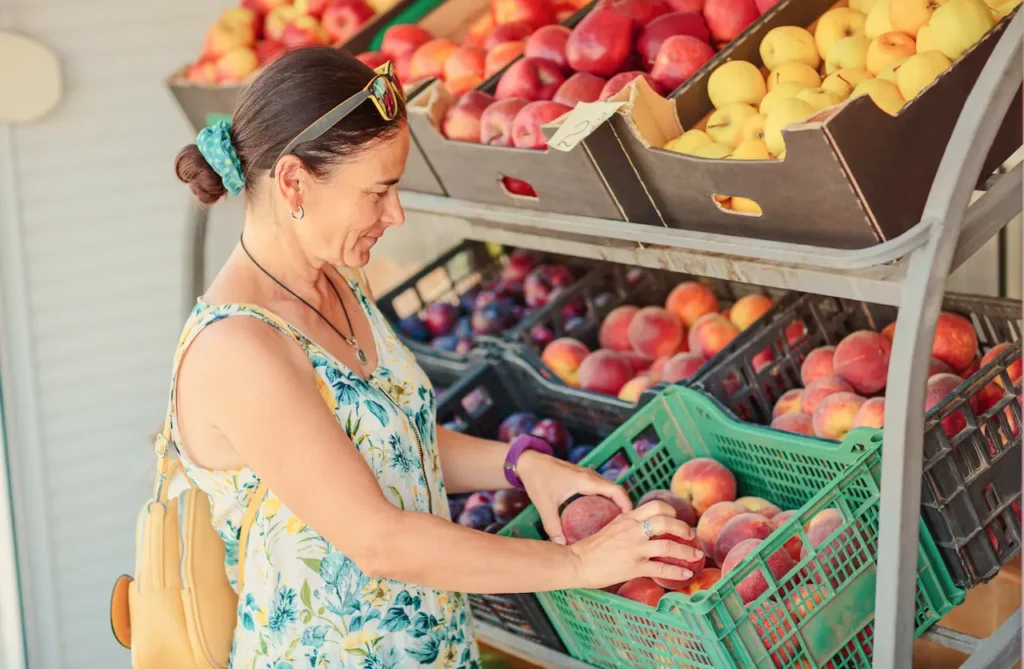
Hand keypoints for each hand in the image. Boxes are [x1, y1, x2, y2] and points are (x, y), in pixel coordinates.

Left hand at [518, 451, 631, 544]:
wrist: (528, 462)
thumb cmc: (537, 480)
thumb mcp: (545, 505)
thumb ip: (552, 527)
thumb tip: (561, 546)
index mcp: (586, 481)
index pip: (617, 491)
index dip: (628, 505)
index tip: (631, 522)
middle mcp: (591, 476)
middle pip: (617, 491)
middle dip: (625, 507)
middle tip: (626, 528)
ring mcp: (587, 475)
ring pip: (610, 489)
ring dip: (617, 503)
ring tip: (617, 524)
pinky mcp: (582, 477)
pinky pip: (602, 488)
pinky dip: (607, 500)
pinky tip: (602, 515)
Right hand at [568, 501, 700, 589]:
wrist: (577, 562)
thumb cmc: (592, 547)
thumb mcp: (611, 527)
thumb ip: (628, 523)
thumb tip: (643, 523)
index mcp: (627, 518)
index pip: (655, 506)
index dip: (671, 511)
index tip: (677, 519)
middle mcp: (633, 531)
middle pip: (666, 522)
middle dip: (683, 528)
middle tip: (691, 535)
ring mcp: (634, 549)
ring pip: (668, 546)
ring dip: (686, 551)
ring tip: (696, 555)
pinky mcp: (634, 567)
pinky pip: (661, 569)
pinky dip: (677, 571)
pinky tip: (686, 573)